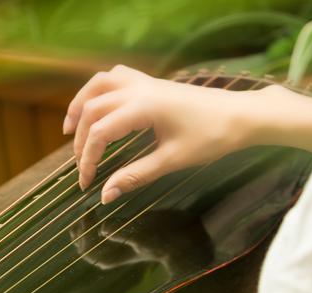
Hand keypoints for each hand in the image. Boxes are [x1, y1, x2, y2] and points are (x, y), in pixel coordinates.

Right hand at [65, 66, 311, 203]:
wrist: (241, 116)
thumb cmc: (212, 138)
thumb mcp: (173, 161)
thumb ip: (136, 176)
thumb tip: (107, 195)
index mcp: (143, 107)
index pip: (100, 132)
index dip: (88, 160)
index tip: (87, 185)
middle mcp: (139, 89)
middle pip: (93, 109)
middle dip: (81, 139)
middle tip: (81, 167)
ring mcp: (146, 82)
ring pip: (99, 85)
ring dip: (80, 105)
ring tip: (70, 129)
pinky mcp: (153, 83)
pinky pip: (116, 77)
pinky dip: (99, 90)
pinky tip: (98, 106)